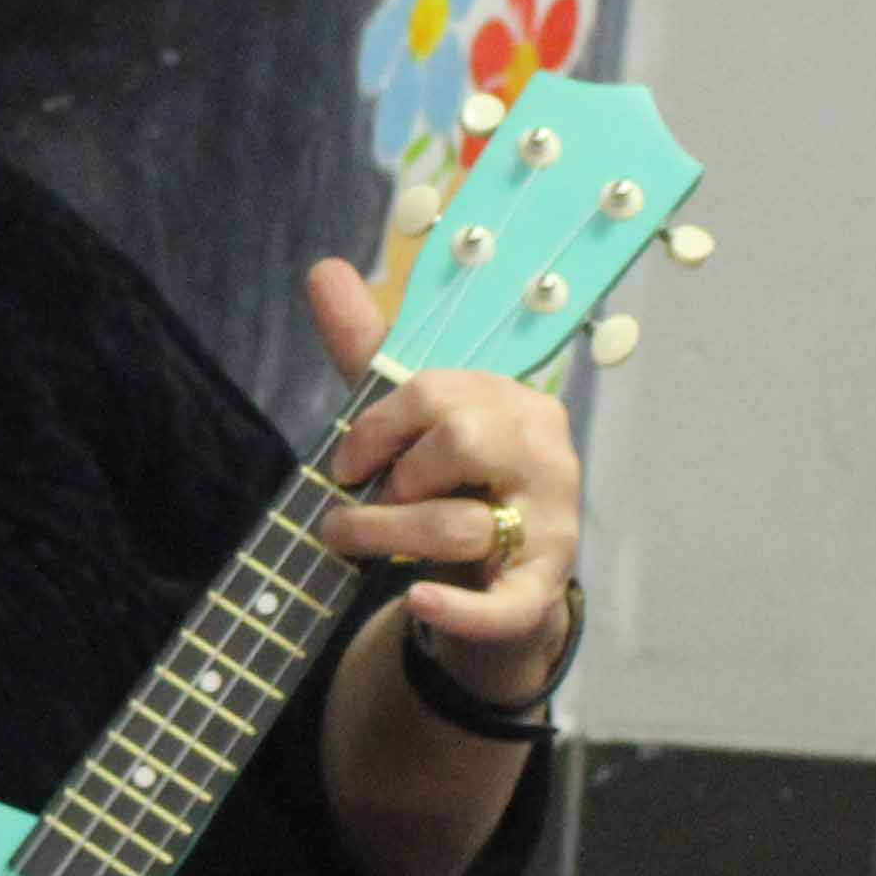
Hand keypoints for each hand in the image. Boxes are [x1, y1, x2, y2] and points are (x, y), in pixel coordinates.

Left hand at [302, 256, 582, 700]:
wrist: (494, 582)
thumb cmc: (448, 485)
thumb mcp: (407, 416)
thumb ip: (369, 349)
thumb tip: (324, 268)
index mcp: (513, 403)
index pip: (437, 393)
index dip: (374, 429)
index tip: (343, 465)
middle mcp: (545, 454)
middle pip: (461, 442)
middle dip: (388, 476)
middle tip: (348, 506)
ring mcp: (552, 523)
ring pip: (461, 522)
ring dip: (386, 535)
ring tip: (346, 544)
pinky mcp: (542, 589)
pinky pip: (506, 602)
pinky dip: (458, 608)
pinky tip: (417, 602)